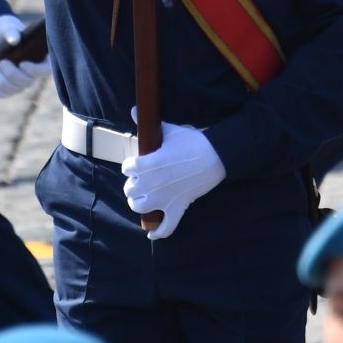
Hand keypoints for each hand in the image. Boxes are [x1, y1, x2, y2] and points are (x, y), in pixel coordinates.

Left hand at [0, 15, 49, 98]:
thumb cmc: (7, 32)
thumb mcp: (8, 28)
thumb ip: (12, 32)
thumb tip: (14, 40)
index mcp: (41, 56)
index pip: (46, 70)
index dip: (36, 70)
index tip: (22, 64)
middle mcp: (34, 72)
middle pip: (28, 81)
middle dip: (12, 74)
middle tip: (2, 62)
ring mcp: (23, 81)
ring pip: (16, 89)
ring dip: (2, 81)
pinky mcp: (12, 87)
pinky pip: (7, 94)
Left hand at [121, 117, 224, 239]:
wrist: (215, 156)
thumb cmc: (192, 141)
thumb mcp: (169, 130)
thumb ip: (148, 125)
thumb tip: (133, 110)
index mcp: (150, 164)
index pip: (127, 168)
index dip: (130, 165)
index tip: (135, 163)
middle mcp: (153, 183)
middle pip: (130, 190)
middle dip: (133, 184)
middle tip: (141, 179)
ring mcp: (165, 198)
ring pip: (140, 208)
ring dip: (138, 203)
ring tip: (143, 197)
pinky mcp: (178, 207)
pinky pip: (166, 228)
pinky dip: (157, 232)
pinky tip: (151, 232)